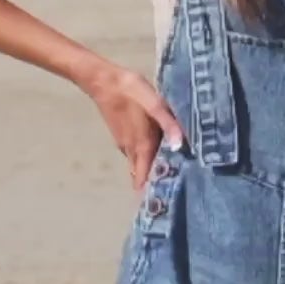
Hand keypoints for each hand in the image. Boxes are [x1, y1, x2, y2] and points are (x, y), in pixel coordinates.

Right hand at [85, 62, 185, 191]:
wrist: (103, 80)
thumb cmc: (130, 92)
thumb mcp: (155, 105)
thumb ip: (169, 125)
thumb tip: (181, 146)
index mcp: (141, 146)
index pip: (143, 180)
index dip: (151, 193)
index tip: (165, 203)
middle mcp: (132, 150)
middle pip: (141, 175)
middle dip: (153, 185)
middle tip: (174, 189)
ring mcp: (124, 143)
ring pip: (139, 165)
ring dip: (150, 172)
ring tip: (171, 172)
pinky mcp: (122, 135)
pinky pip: (136, 154)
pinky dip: (146, 159)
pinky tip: (159, 151)